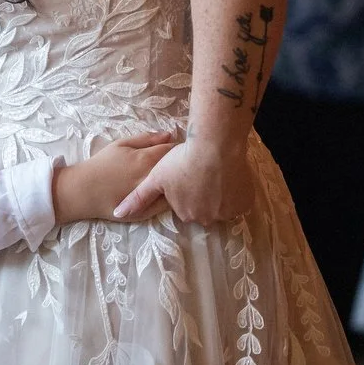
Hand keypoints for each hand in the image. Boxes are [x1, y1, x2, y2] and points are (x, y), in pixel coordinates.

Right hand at [52, 131, 174, 222]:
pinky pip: (166, 206)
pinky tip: (164, 193)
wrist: (83, 191)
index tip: (179, 148)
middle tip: (178, 162)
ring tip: (172, 178)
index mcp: (146, 159)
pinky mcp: (146, 213)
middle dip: (180, 164)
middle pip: (177, 170)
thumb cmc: (101, 164)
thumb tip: (169, 135)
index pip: (173, 151)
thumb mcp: (121, 144)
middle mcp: (152, 179)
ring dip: (176, 182)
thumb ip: (146, 138)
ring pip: (174, 189)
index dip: (178, 148)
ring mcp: (150, 197)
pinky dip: (169, 198)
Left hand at [112, 137, 255, 224]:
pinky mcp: (245, 203)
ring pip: (223, 205)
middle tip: (202, 172)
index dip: (186, 190)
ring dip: (220, 193)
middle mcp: (207, 218)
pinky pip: (240, 200)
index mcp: (185, 214)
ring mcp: (228, 212)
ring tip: (216, 172)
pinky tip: (229, 176)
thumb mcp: (156, 178)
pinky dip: (236, 191)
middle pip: (204, 208)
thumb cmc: (182, 160)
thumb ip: (138, 198)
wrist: (215, 146)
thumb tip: (118, 215)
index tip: (187, 175)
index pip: (185, 206)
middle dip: (203, 194)